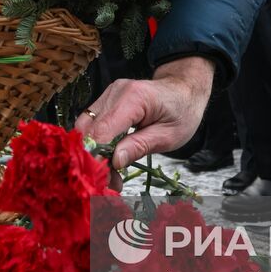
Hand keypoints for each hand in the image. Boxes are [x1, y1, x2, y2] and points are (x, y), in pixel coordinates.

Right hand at [75, 56, 214, 170]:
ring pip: (85, 127)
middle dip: (94, 159)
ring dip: (94, 152)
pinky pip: (92, 123)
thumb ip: (140, 147)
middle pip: (88, 129)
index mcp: (134, 98)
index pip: (102, 131)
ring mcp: (109, 94)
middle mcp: (116, 92)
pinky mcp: (107, 99)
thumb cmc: (182, 111)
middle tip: (110, 182)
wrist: (185, 89)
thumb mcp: (168, 136)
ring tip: (112, 174)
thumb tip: (115, 162)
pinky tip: (111, 158)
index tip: (104, 181)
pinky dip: (97, 143)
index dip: (98, 158)